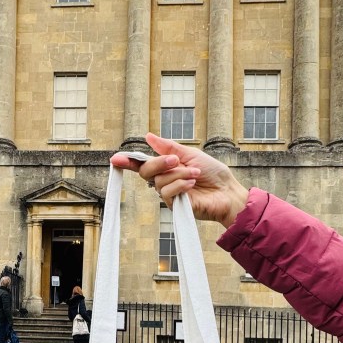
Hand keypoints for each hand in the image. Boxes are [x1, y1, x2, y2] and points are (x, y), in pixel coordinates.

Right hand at [110, 133, 248, 227]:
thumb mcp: (190, 154)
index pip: (143, 164)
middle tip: (176, 160)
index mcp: (166, 167)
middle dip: (160, 163)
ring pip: (159, 181)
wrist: (227, 192)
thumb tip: (148, 136)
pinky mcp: (174, 206)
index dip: (128, 161)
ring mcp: (169, 194)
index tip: (115, 159)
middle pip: (146, 171)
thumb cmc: (212, 173)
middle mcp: (164, 180)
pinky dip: (180, 185)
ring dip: (179, 174)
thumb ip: (168, 147)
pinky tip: (192, 184)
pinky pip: (167, 192)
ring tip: (196, 173)